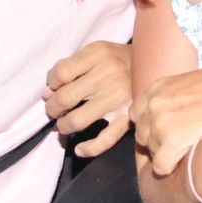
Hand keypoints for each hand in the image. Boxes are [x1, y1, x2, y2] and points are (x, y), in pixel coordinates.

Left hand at [44, 41, 131, 156]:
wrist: (155, 67)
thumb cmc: (118, 60)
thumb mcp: (96, 53)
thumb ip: (70, 67)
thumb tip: (46, 93)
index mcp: (98, 54)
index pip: (61, 73)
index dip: (51, 84)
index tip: (53, 88)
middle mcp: (108, 75)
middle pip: (65, 97)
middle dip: (52, 108)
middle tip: (54, 110)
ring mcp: (119, 98)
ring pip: (78, 120)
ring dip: (63, 126)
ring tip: (63, 124)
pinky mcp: (128, 117)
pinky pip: (104, 140)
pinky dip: (88, 148)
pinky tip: (79, 149)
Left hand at [131, 65, 201, 176]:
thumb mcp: (191, 83)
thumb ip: (174, 97)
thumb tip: (175, 111)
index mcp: (157, 87)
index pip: (136, 112)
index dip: (150, 124)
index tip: (164, 131)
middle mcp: (153, 104)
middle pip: (141, 134)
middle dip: (156, 142)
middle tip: (176, 145)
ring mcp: (158, 123)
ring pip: (151, 151)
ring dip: (166, 154)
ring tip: (186, 152)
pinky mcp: (169, 142)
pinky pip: (160, 165)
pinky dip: (170, 168)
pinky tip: (185, 162)